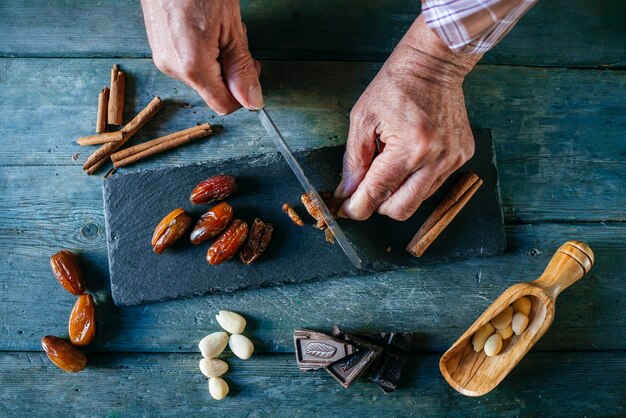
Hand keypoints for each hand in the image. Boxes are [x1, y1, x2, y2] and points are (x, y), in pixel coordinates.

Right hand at [140, 0, 262, 114]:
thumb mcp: (231, 27)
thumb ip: (241, 67)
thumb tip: (252, 100)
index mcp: (192, 66)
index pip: (224, 104)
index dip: (243, 92)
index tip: (251, 69)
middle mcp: (172, 67)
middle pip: (213, 89)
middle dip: (231, 69)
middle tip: (236, 38)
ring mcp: (162, 57)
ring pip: (202, 75)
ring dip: (218, 57)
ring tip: (218, 26)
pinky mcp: (159, 47)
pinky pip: (188, 61)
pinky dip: (203, 50)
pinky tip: (205, 26)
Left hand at [335, 16, 481, 220]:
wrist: (434, 64)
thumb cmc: (396, 85)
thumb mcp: (363, 119)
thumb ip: (354, 161)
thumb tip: (347, 192)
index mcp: (410, 148)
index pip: (378, 193)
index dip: (357, 207)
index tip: (345, 210)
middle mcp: (436, 159)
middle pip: (400, 209)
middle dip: (377, 205)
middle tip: (364, 190)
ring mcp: (453, 160)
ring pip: (417, 200)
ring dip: (397, 192)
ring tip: (388, 164)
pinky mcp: (462, 157)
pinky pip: (433, 185)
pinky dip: (415, 180)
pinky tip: (407, 158)